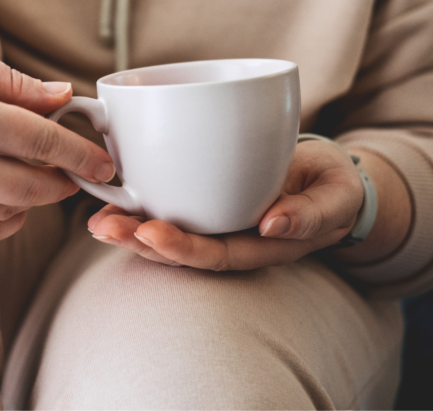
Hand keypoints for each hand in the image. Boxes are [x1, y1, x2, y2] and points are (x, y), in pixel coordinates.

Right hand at [0, 2, 114, 246]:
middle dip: (65, 181)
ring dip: (35, 200)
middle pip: (36, 187)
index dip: (83, 152)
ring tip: (33, 176)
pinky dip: (4, 220)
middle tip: (75, 170)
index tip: (103, 160)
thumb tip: (63, 97)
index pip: (45, 141)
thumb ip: (10, 81)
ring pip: (13, 215)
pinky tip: (1, 196)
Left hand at [87, 140, 365, 269]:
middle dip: (138, 240)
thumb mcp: (336, 197)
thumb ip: (310, 214)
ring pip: (167, 231)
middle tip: (103, 226)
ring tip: (96, 220)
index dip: (180, 248)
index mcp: (260, 247)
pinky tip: (110, 194)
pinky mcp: (205, 197)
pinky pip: (169, 205)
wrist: (329, 177)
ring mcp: (216, 221)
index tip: (148, 232)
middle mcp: (231, 239)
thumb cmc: (333, 188)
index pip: (214, 255)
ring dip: (129, 226)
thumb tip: (272, 226)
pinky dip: (139, 201)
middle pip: (179, 248)